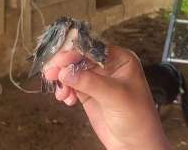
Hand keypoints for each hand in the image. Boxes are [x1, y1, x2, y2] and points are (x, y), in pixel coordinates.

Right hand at [44, 45, 170, 149]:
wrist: (135, 143)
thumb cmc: (136, 116)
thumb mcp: (115, 96)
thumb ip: (90, 82)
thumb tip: (65, 72)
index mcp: (122, 59)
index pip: (95, 48)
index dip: (76, 51)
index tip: (60, 60)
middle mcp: (109, 66)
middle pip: (81, 58)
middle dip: (65, 65)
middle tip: (51, 73)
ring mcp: (98, 80)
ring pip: (74, 72)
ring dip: (63, 79)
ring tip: (61, 93)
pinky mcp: (90, 94)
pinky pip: (72, 86)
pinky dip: (65, 90)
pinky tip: (66, 99)